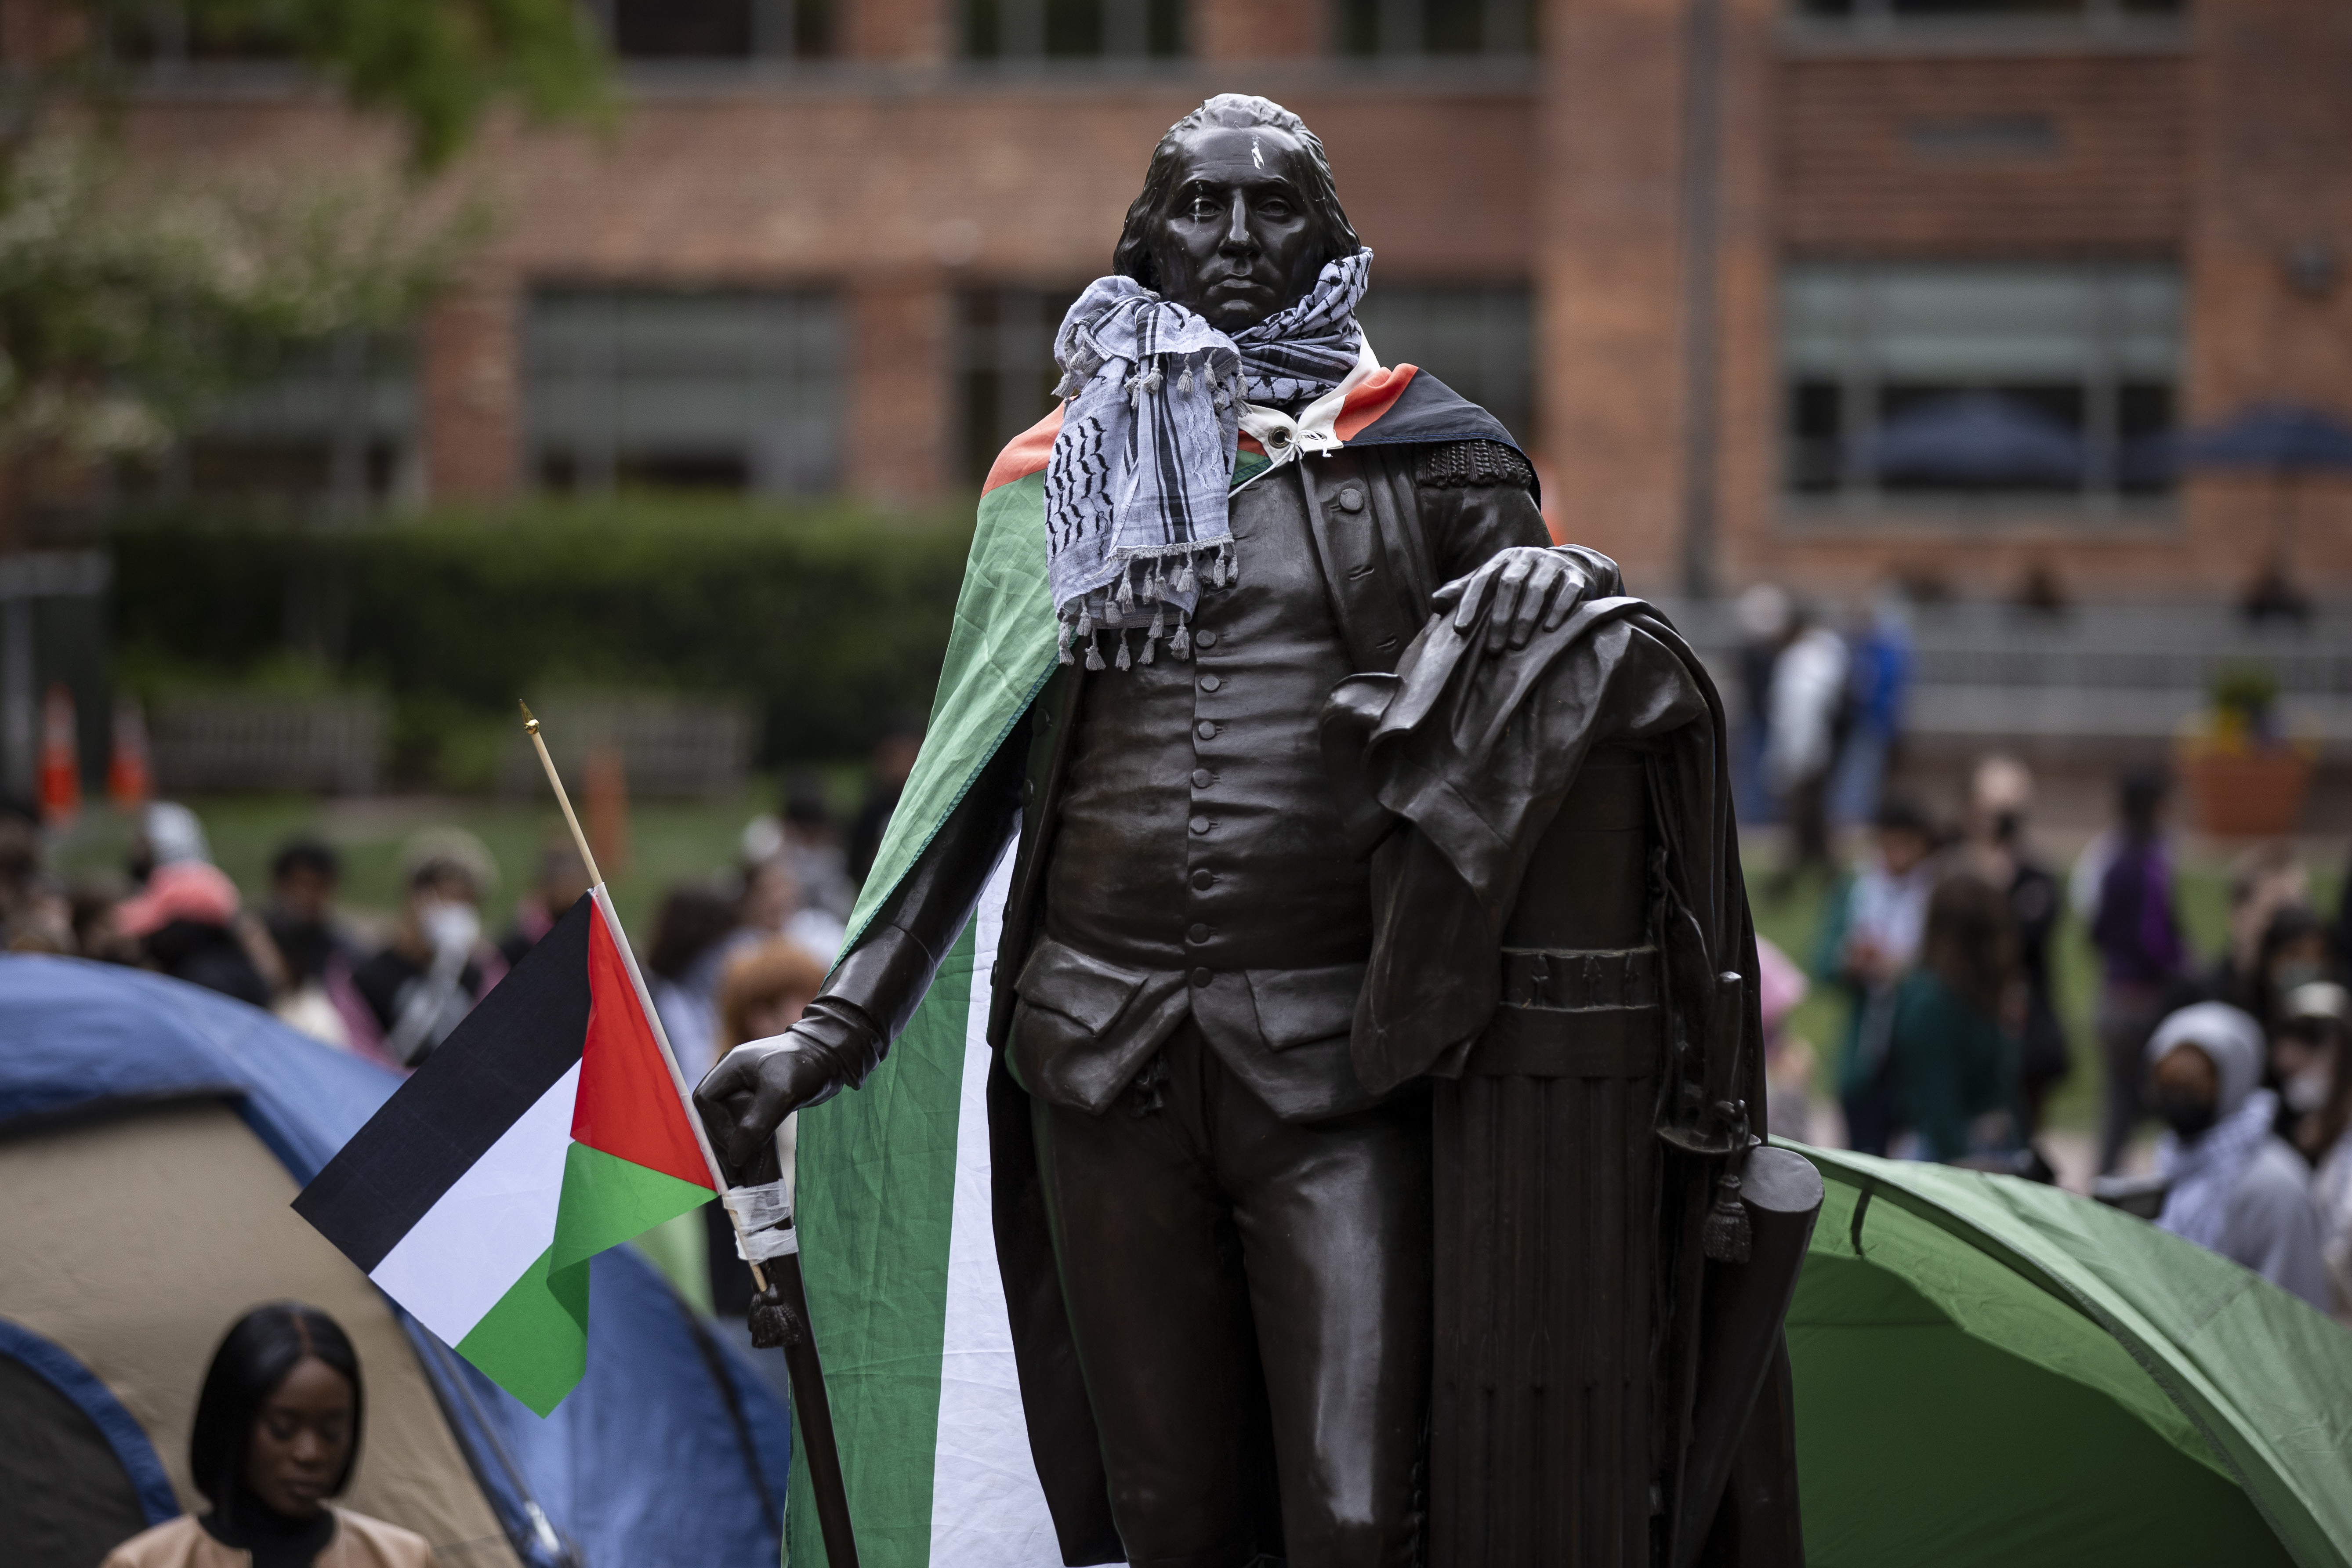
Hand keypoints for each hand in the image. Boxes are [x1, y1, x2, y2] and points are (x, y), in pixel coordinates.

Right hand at [695, 1027, 842, 1176]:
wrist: (833, 1055)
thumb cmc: (806, 1066)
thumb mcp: (781, 1094)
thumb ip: (755, 1125)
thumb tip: (735, 1157)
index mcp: (731, 1066)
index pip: (705, 1100)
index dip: (715, 1125)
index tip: (735, 1146)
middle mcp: (734, 1075)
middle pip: (714, 1111)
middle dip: (723, 1137)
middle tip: (736, 1164)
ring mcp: (747, 1086)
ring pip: (730, 1118)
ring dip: (736, 1141)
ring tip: (744, 1167)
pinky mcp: (761, 1097)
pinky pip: (746, 1120)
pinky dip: (749, 1137)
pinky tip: (756, 1156)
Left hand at [1430, 547, 1591, 655]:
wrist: (1567, 568)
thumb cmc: (1520, 583)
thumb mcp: (1491, 584)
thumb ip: (1464, 592)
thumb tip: (1434, 603)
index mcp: (1502, 560)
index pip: (1481, 580)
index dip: (1469, 604)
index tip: (1460, 630)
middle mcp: (1526, 558)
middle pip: (1510, 585)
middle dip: (1500, 618)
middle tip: (1493, 649)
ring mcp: (1552, 565)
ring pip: (1538, 589)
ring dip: (1527, 618)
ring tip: (1517, 646)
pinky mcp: (1575, 576)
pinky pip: (1568, 591)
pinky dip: (1560, 610)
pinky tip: (1550, 630)